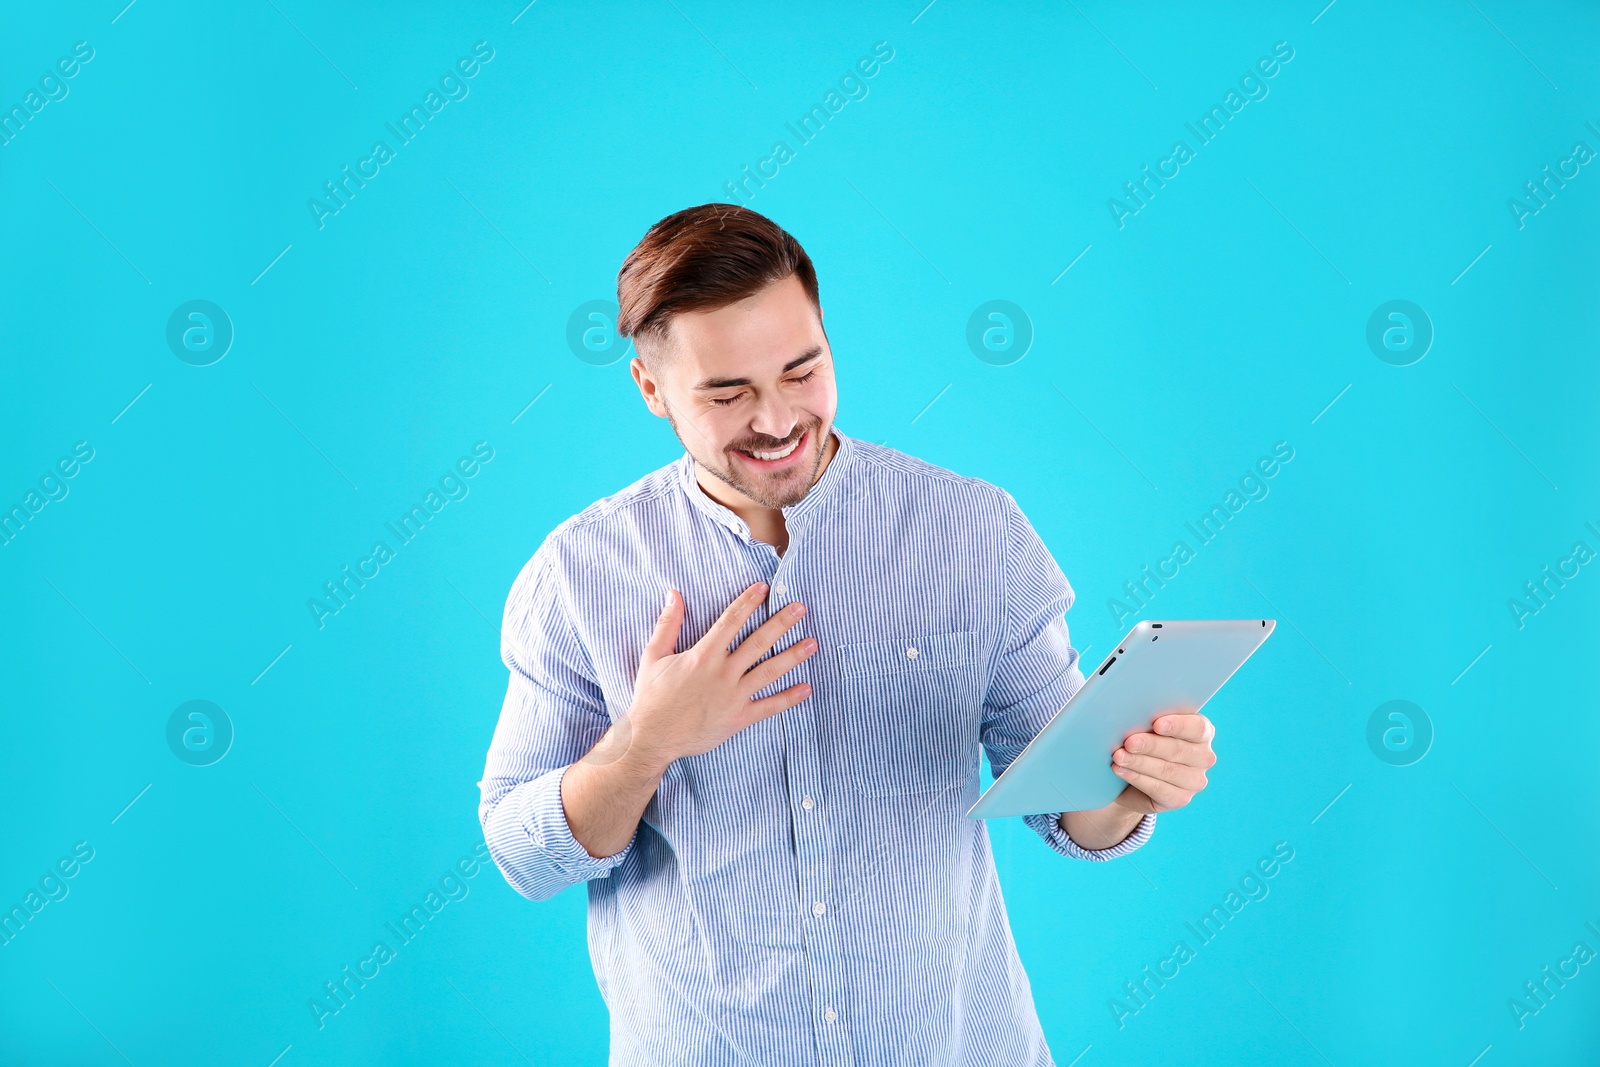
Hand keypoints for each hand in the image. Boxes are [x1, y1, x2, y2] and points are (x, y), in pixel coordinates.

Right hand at [616, 582, 815, 769]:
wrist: (652, 737)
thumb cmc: (651, 697)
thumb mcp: (653, 656)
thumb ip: (667, 624)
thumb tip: (673, 593)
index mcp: (703, 655)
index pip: (731, 621)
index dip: (748, 602)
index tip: (764, 588)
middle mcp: (723, 672)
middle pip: (758, 642)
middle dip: (781, 623)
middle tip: (800, 608)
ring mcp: (733, 696)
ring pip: (769, 671)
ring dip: (793, 656)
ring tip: (813, 643)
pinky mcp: (738, 718)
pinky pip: (769, 707)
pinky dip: (789, 698)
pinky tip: (806, 688)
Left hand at [1109, 709, 1215, 814]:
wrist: (1131, 779)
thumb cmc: (1143, 743)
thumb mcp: (1148, 728)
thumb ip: (1149, 720)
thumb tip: (1131, 715)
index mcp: (1202, 733)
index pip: (1198, 728)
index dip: (1178, 725)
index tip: (1156, 724)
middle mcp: (1203, 757)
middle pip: (1178, 750)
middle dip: (1151, 745)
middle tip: (1129, 742)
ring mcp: (1195, 781)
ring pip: (1167, 770)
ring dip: (1139, 762)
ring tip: (1118, 756)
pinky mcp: (1181, 799)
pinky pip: (1159, 789)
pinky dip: (1137, 778)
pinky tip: (1121, 771)